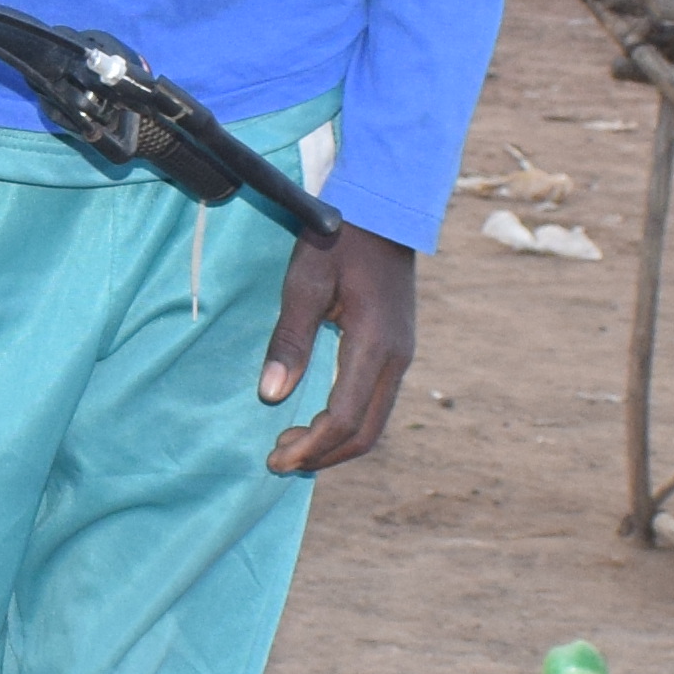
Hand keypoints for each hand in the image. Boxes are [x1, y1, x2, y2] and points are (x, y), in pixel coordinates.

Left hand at [257, 222, 417, 475]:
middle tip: (279, 461)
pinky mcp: (397, 351)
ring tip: (293, 445)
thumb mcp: (305, 283)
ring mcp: (402, 356)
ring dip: (334, 443)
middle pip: (365, 433)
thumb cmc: (338, 241)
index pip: (344, 419)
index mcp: (373, 346)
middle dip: (322, 455)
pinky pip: (376, 403)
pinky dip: (347, 423)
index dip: (310, 448)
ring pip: (374, 422)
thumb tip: (272, 395)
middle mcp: (396, 360)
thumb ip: (290, 340)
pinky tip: (317, 420)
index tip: (275, 460)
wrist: (384, 212)